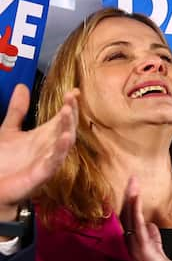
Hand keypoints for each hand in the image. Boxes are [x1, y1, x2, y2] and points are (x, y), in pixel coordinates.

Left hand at [0, 84, 77, 219]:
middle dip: (70, 113)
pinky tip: (65, 139)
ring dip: (68, 128)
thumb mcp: (9, 131)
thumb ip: (17, 110)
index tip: (74, 91)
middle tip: (71, 98)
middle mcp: (50, 147)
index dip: (69, 105)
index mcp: (44, 136)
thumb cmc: (4, 163)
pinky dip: (61, 151)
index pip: (61, 118)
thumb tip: (22, 87)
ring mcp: (48, 160)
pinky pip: (55, 161)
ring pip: (64, 143)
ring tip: (67, 112)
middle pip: (66, 127)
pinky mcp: (43, 173)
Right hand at [119, 176, 171, 260]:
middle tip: (132, 177)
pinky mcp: (144, 249)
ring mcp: (137, 245)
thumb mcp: (158, 251)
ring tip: (133, 181)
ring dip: (132, 198)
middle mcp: (133, 242)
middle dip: (129, 195)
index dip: (131, 202)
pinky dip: (137, 211)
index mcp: (136, 242)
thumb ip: (153, 238)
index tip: (133, 186)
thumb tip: (150, 224)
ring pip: (132, 218)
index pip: (132, 218)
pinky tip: (137, 198)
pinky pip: (139, 226)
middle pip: (128, 215)